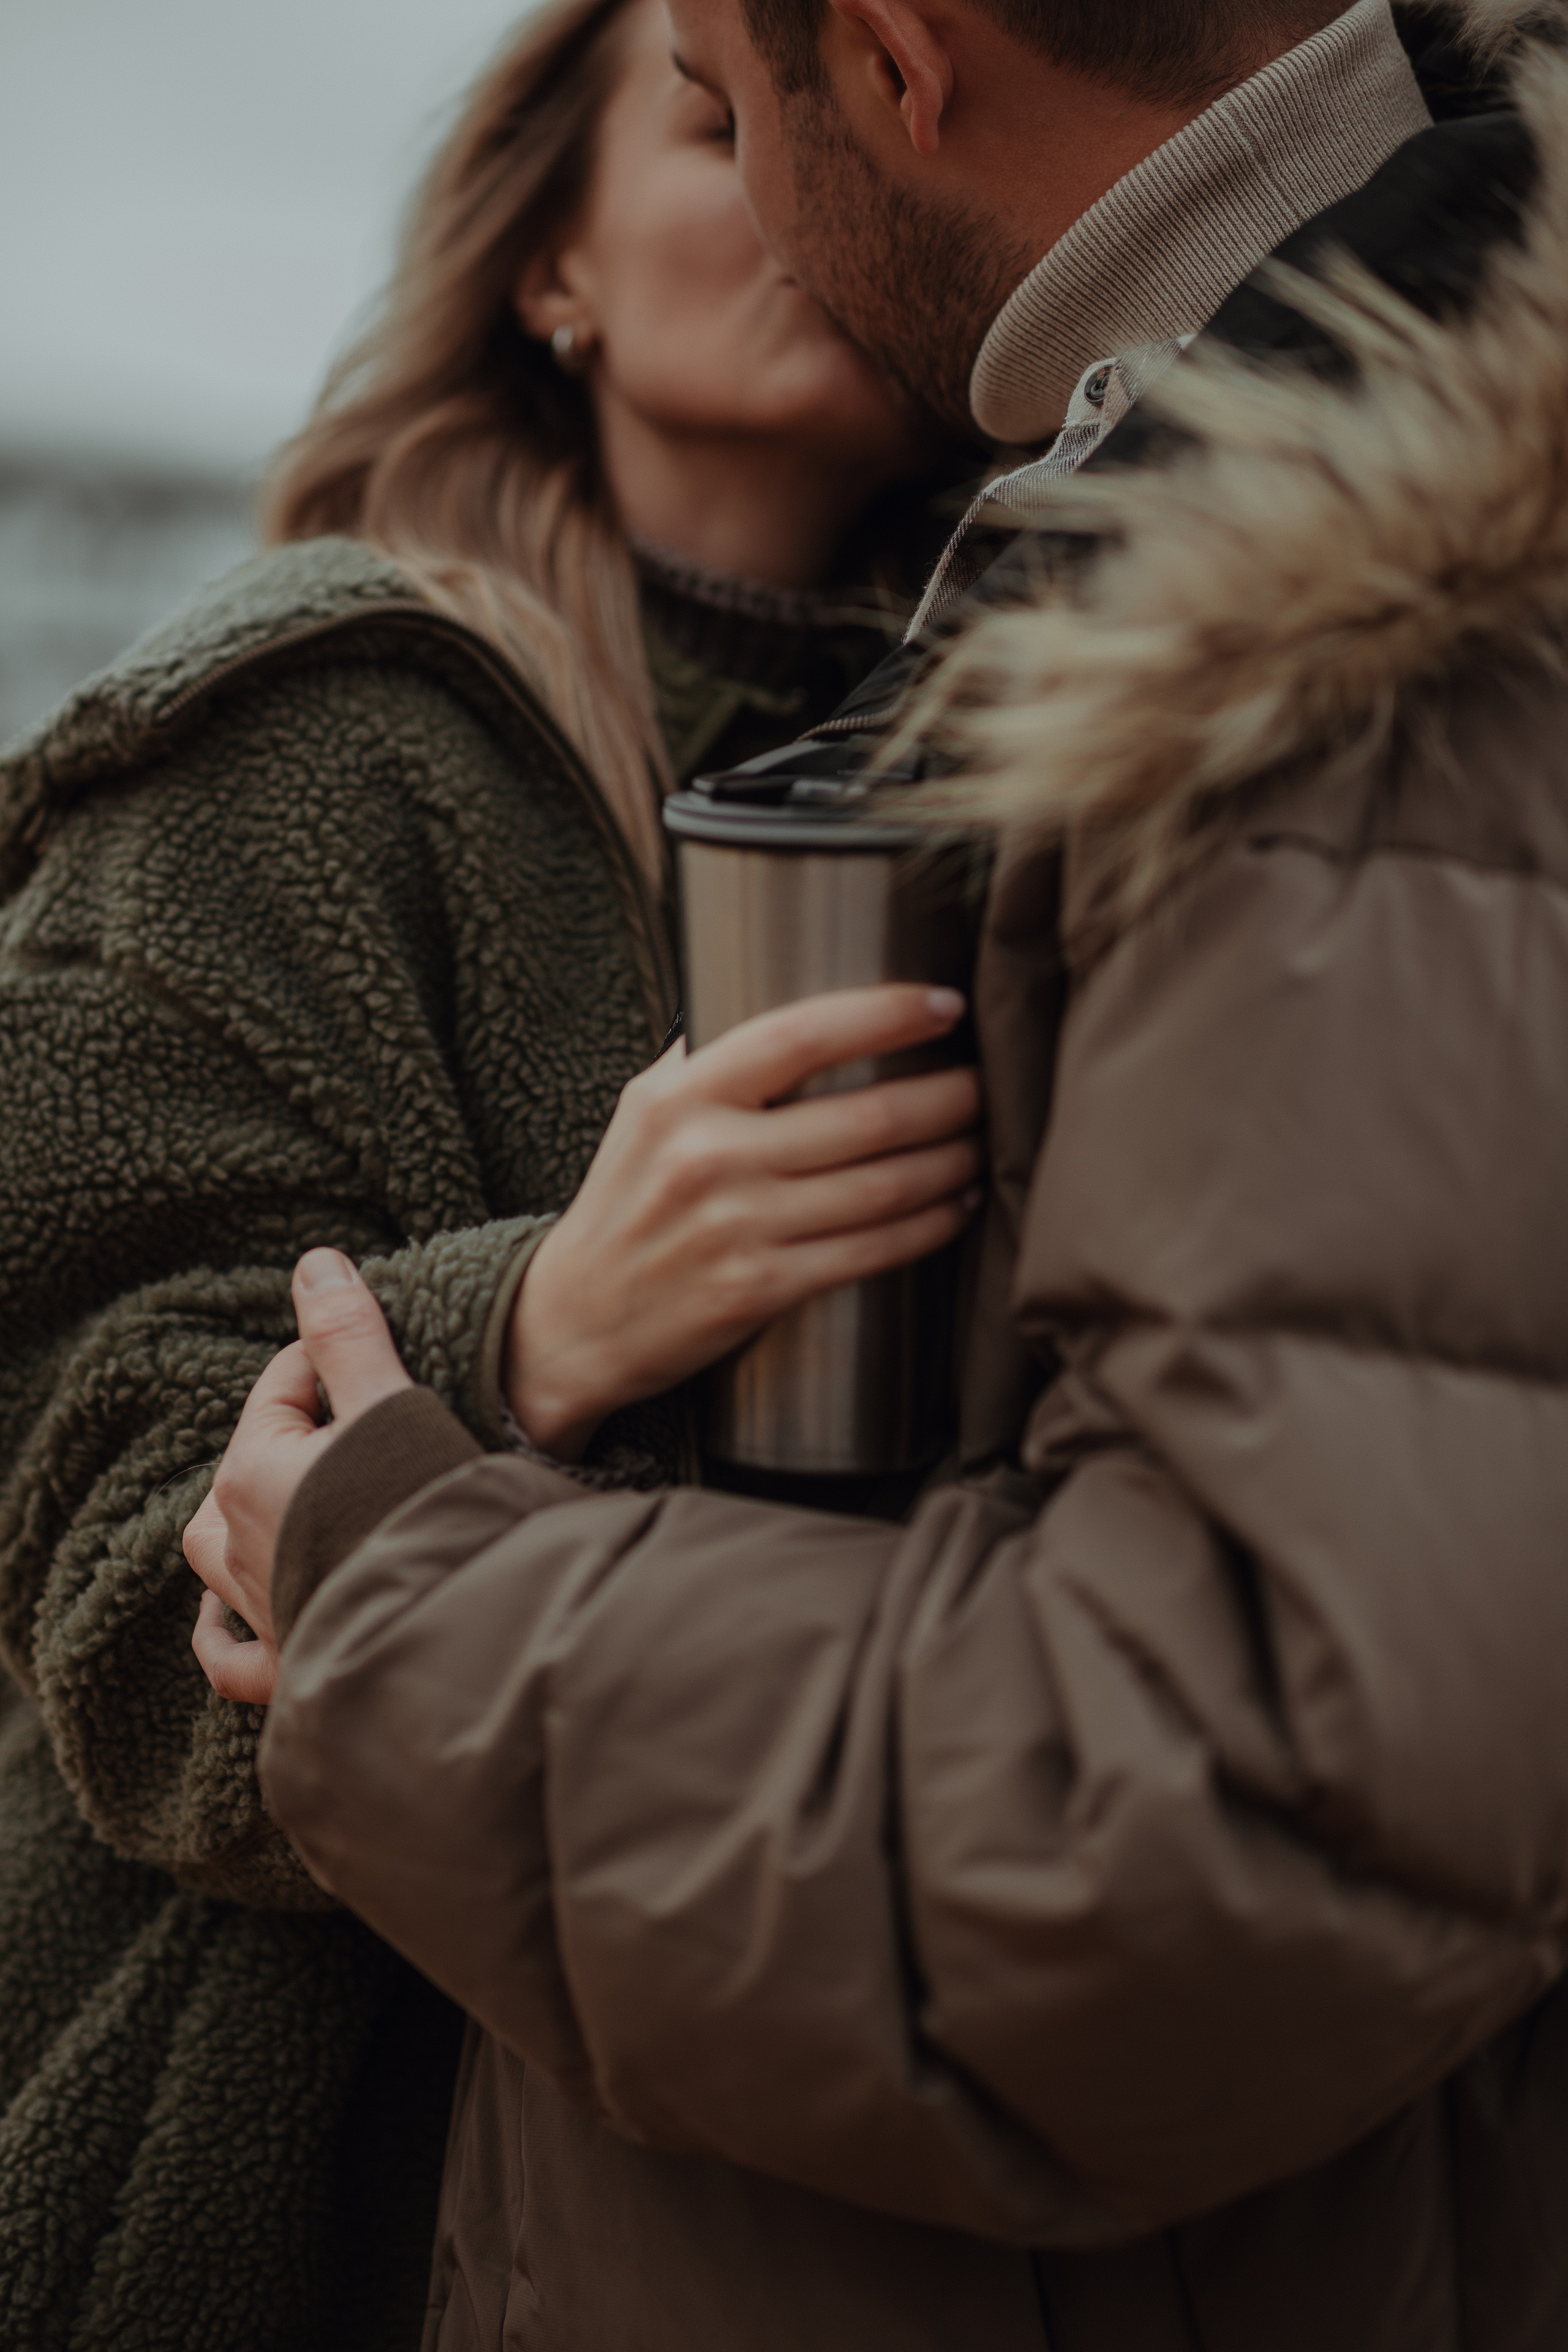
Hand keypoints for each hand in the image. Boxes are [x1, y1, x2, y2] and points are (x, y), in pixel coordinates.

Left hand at [186, 1249, 412, 1704]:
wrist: (449, 1625)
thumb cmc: (421, 1509)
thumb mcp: (388, 1404)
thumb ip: (347, 1333)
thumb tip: (313, 1263)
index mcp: (252, 1470)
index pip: (284, 1384)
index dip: (335, 1358)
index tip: (386, 1357)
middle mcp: (236, 1542)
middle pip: (250, 1460)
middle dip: (297, 1432)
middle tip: (362, 1419)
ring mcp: (258, 1607)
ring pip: (219, 1555)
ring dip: (241, 1519)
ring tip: (281, 1497)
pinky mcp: (285, 1662)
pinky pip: (231, 1652)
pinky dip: (222, 1632)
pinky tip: (223, 1618)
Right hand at [508, 983, 982, 1457]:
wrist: (574, 1321)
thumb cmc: (625, 1204)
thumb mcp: (644, 1109)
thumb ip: (711, 1056)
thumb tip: (793, 998)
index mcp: (681, 1097)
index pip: (803, 1034)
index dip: (887, 1013)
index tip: (945, 1005)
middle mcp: (709, 1157)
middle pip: (866, 1117)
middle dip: (948, 1097)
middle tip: (986, 1083)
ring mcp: (737, 1228)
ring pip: (883, 1186)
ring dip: (951, 1161)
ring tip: (981, 1141)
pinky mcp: (760, 1290)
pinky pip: (872, 1250)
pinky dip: (929, 1225)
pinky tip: (956, 1206)